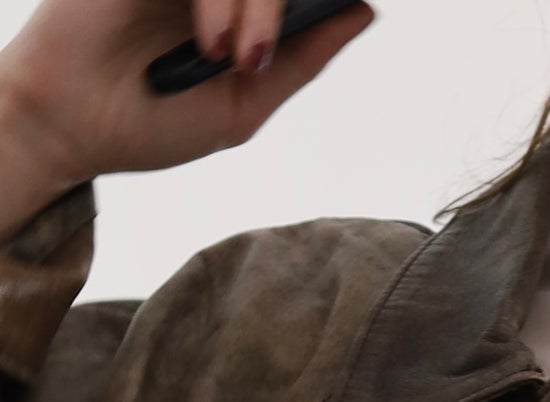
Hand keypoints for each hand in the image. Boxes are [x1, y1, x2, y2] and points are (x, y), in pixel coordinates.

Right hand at [0, 0, 375, 234]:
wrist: (72, 127)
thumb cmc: (152, 123)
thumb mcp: (243, 105)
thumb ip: (303, 59)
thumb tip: (363, 11)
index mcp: (237, 12)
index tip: (347, 4)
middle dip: (275, 9)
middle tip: (252, 57)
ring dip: (251, 6)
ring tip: (222, 53)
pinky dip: (219, 0)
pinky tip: (206, 38)